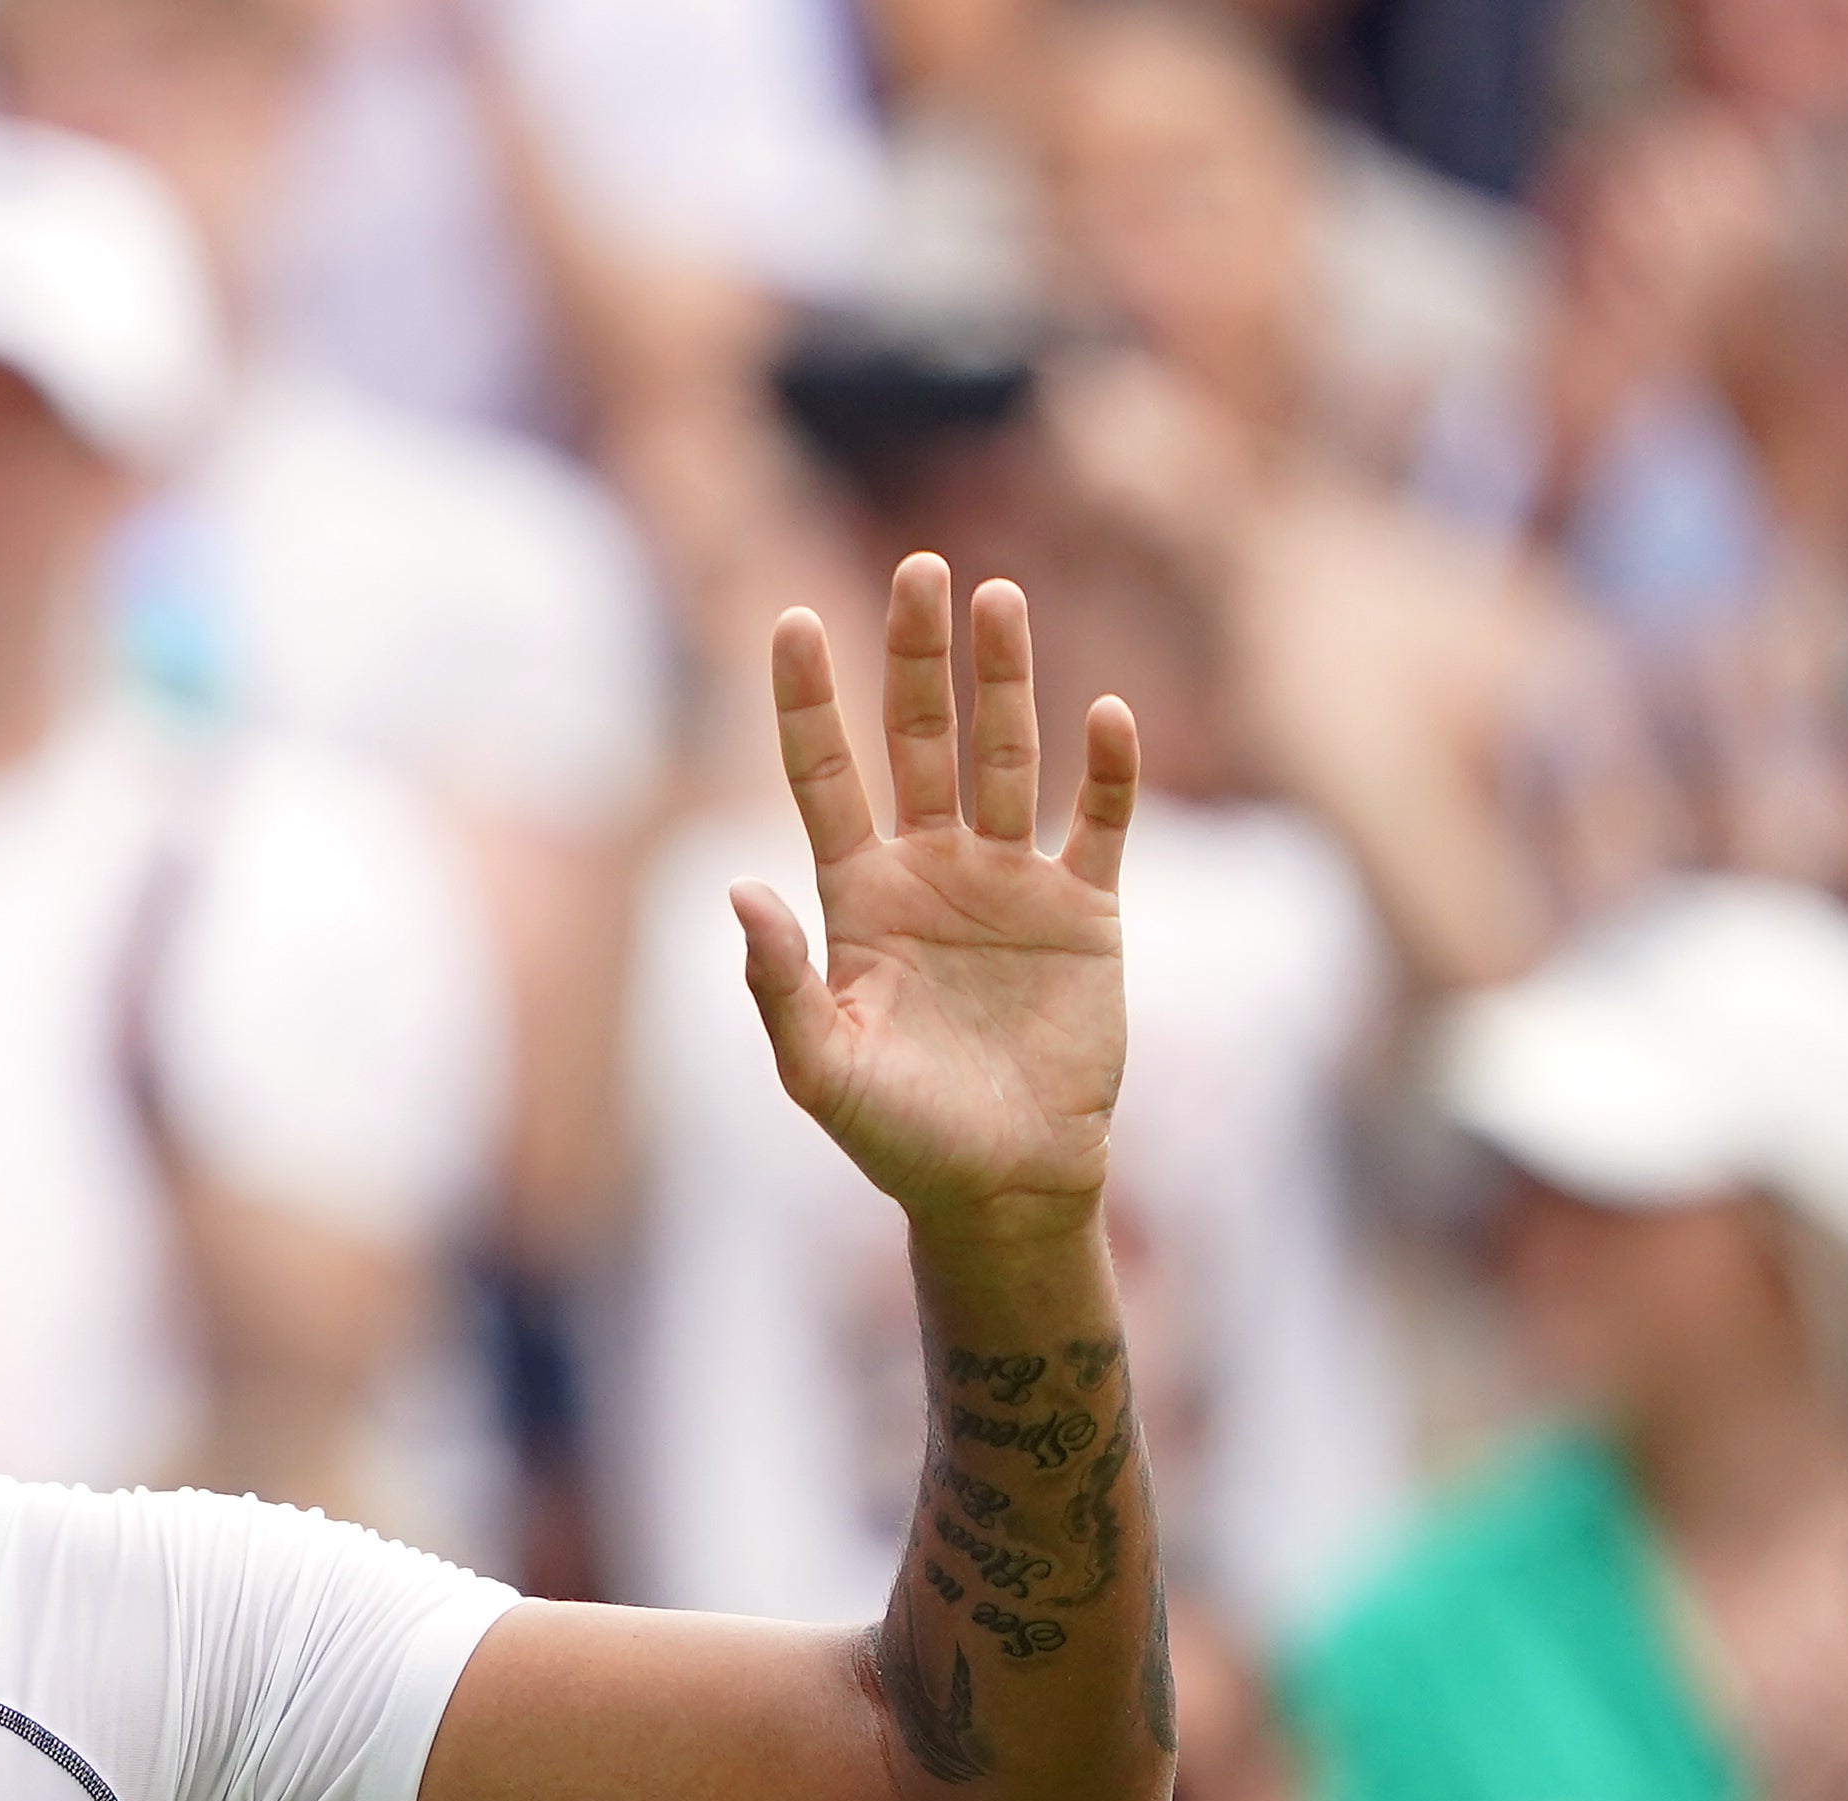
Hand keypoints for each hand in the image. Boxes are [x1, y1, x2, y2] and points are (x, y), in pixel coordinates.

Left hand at [738, 556, 1137, 1243]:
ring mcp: (1012, 883)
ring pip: (1009, 757)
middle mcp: (932, 870)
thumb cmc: (898, 1138)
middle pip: (919, 738)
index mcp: (857, 896)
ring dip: (1007, 681)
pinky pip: (1102, 822)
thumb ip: (777, 982)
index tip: (788, 618)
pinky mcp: (1088, 912)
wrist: (1000, 1186)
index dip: (806, 699)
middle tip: (923, 567)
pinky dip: (1108, 771)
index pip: (823, 773)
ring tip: (999, 598)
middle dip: (916, 656)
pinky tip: (1105, 715)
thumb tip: (739, 889)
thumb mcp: (821, 1068)